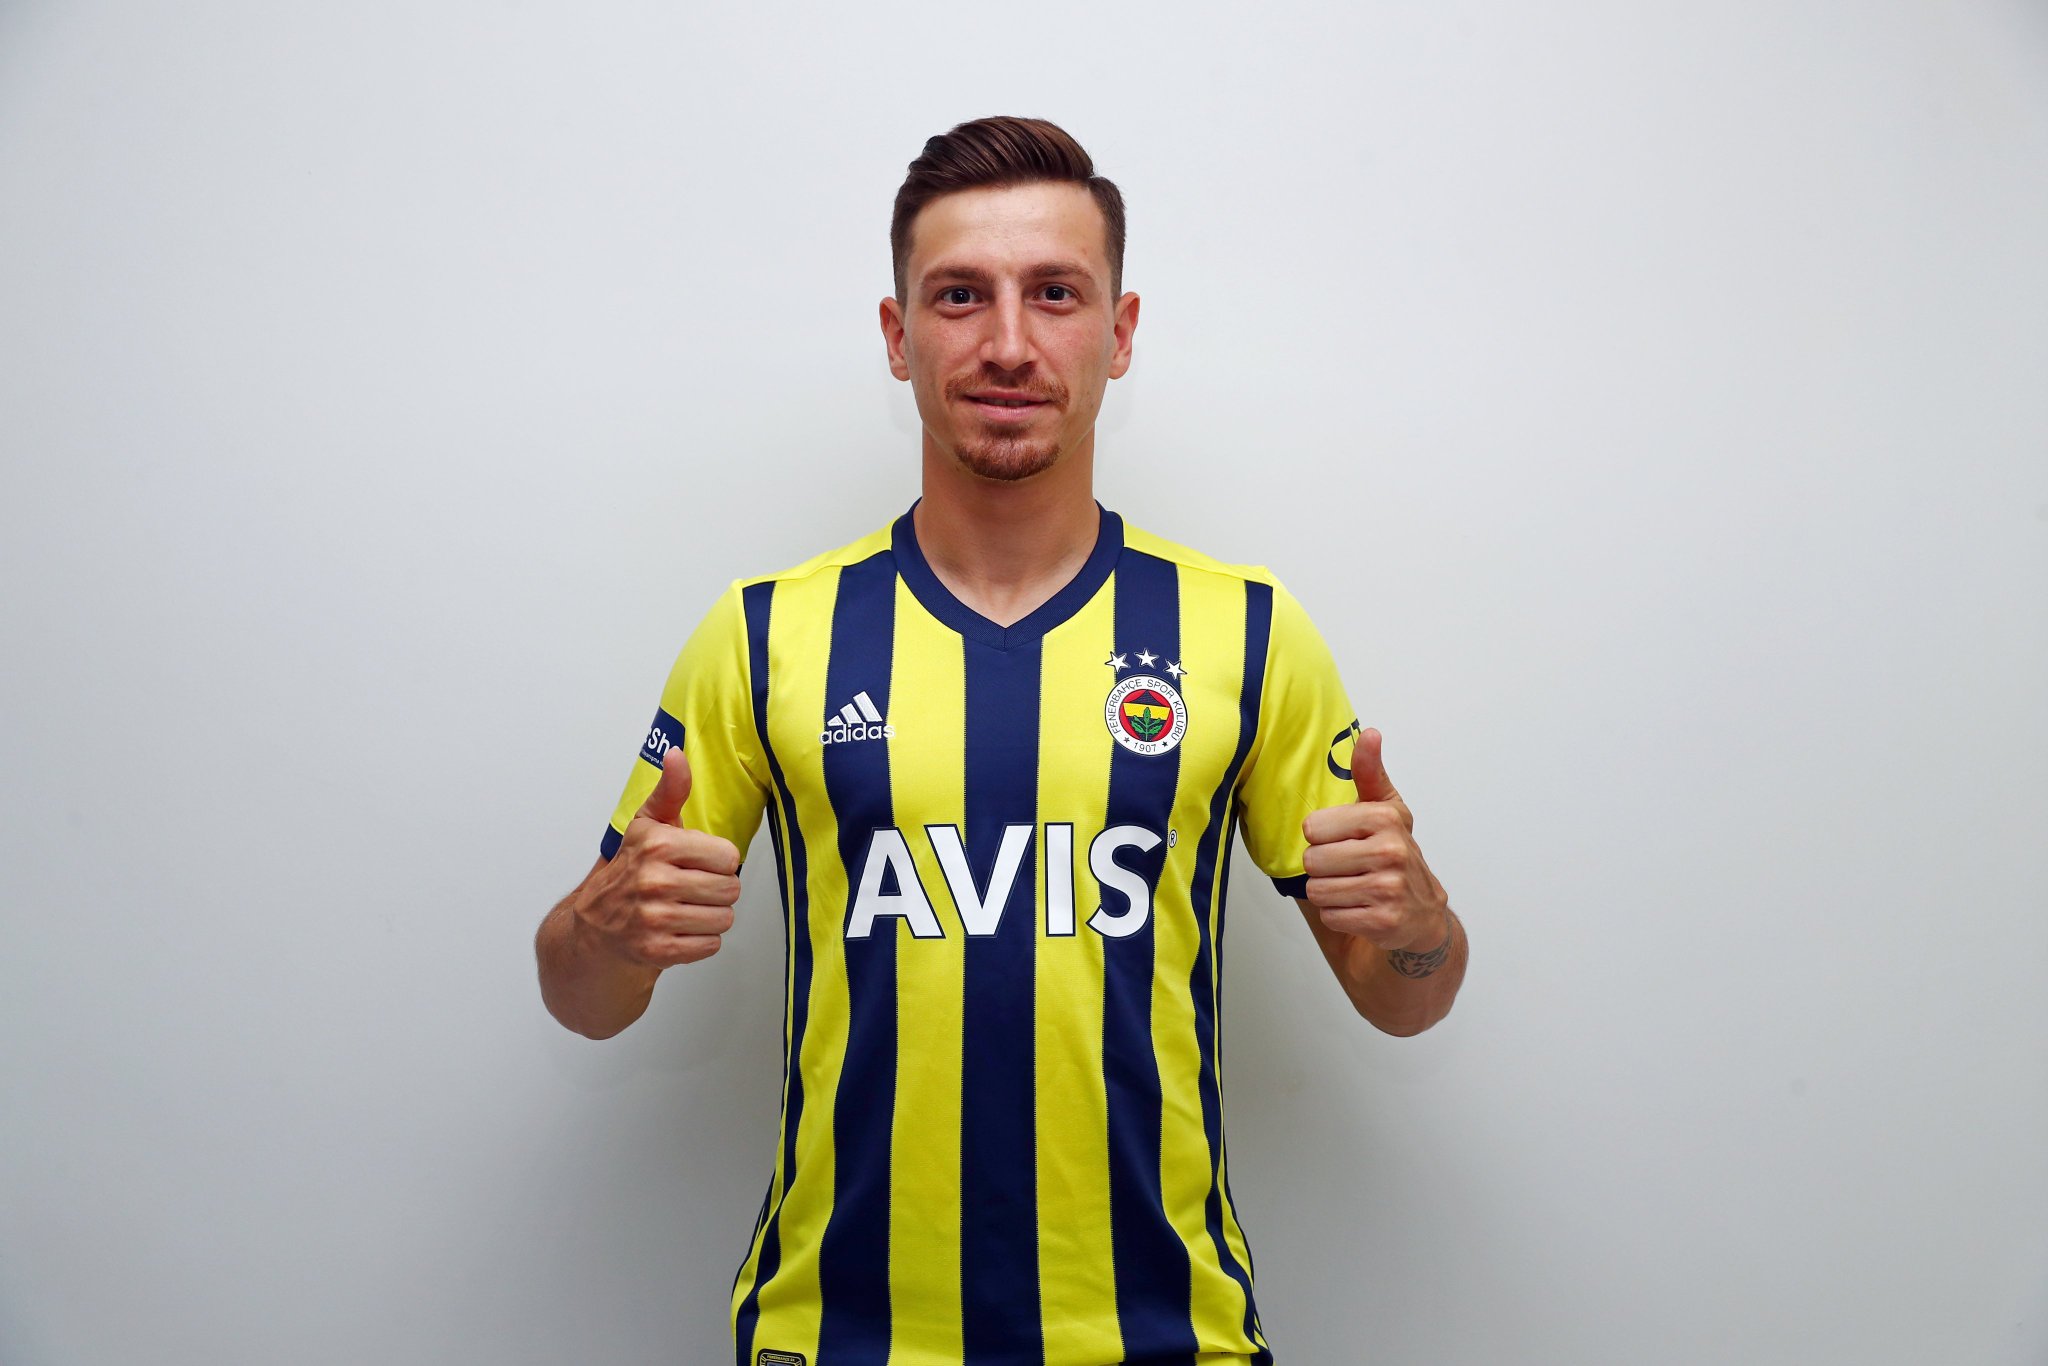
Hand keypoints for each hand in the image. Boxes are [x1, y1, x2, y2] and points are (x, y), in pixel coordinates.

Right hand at [572, 746, 741, 967]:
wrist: (595, 929)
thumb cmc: (629, 872)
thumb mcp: (646, 826)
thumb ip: (670, 791)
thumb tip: (676, 754)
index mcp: (657, 846)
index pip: (729, 856)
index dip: (718, 861)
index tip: (698, 862)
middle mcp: (654, 881)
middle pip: (730, 889)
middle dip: (718, 890)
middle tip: (694, 889)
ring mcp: (655, 919)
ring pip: (724, 919)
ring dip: (711, 916)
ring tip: (687, 909)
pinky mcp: (658, 951)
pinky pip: (710, 945)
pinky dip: (701, 941)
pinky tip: (680, 930)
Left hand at [1301, 727, 1449, 952]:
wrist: (1422, 911)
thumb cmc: (1394, 854)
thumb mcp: (1385, 809)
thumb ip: (1369, 772)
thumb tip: (1369, 733)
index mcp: (1385, 818)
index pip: (1312, 827)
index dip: (1321, 837)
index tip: (1343, 840)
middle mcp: (1391, 851)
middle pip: (1312, 861)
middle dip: (1323, 868)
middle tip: (1349, 868)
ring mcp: (1389, 888)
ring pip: (1318, 890)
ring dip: (1329, 893)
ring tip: (1354, 888)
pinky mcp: (1384, 921)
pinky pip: (1331, 916)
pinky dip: (1339, 916)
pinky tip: (1360, 908)